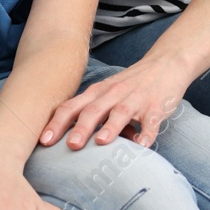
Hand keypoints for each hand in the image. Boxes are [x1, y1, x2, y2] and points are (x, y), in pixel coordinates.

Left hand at [39, 53, 192, 150]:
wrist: (166, 63)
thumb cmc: (130, 83)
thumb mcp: (106, 93)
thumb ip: (89, 113)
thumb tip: (69, 142)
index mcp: (98, 93)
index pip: (72, 107)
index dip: (57, 123)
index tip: (43, 141)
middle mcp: (114, 94)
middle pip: (93, 110)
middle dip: (81, 127)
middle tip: (70, 146)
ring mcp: (136, 99)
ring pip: (120, 112)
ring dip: (110, 127)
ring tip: (100, 142)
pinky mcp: (157, 106)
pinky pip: (151, 122)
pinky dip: (147, 134)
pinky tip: (142, 146)